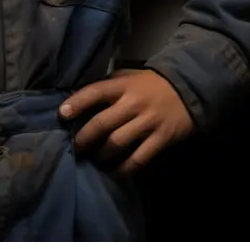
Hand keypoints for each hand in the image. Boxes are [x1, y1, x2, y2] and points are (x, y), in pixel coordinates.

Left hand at [59, 69, 195, 175]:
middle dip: (84, 138)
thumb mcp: (128, 76)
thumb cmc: (150, 84)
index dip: (77, 103)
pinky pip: (139, 158)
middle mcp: (133, 104)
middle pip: (103, 123)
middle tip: (75, 147)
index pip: (95, 92)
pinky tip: (115, 172)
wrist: (187, 89)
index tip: (62, 114)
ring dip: (102, 155)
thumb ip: (108, 86)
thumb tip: (81, 99)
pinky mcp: (160, 139)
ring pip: (118, 143)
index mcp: (123, 86)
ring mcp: (147, 122)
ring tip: (94, 159)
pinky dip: (124, 169)